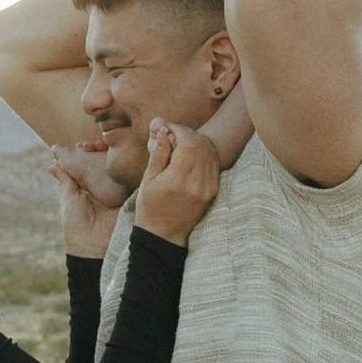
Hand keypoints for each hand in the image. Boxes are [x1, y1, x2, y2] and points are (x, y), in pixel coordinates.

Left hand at [50, 146, 127, 257]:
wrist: (94, 247)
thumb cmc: (76, 224)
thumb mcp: (68, 198)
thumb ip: (65, 180)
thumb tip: (53, 164)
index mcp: (89, 186)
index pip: (90, 162)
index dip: (89, 151)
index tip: (86, 144)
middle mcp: (105, 186)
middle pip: (106, 161)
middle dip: (102, 149)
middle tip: (99, 143)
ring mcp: (120, 190)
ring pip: (119, 166)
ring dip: (115, 155)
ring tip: (109, 146)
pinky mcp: (132, 196)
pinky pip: (133, 178)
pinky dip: (131, 166)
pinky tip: (126, 153)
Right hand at [133, 117, 221, 246]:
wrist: (164, 234)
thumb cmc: (150, 206)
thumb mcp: (148, 179)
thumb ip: (158, 153)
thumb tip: (162, 128)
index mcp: (177, 181)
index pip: (187, 143)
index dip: (177, 130)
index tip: (165, 128)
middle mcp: (197, 184)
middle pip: (201, 144)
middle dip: (186, 133)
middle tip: (171, 134)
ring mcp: (208, 188)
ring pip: (209, 151)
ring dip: (195, 140)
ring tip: (179, 143)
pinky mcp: (213, 190)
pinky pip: (213, 162)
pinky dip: (203, 152)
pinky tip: (190, 153)